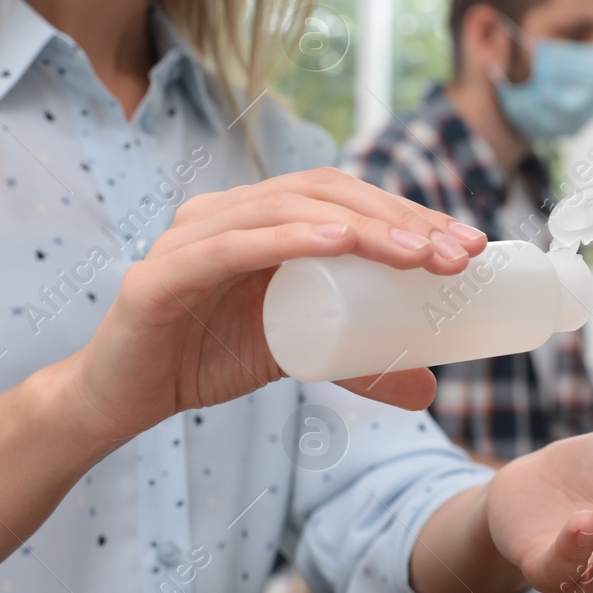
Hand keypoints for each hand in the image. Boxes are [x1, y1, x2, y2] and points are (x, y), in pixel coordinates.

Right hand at [52, 166, 485, 448]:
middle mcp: (227, 212)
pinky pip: (229, 246)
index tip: (469, 245)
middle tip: (456, 253)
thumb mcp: (299, 354)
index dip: (411, 213)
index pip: (347, 198)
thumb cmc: (207, 358)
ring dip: (361, 227)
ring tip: (417, 254)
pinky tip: (335, 241)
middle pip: (326, 194)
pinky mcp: (160, 276)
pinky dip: (286, 239)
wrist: (123, 398)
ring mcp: (191, 236)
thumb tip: (430, 389)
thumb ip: (358, 363)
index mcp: (262, 219)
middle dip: (400, 219)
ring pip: (287, 211)